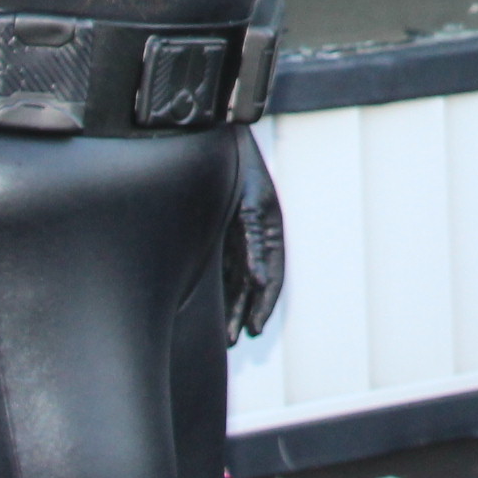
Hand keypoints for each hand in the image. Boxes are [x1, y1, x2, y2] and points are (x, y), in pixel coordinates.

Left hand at [221, 125, 285, 344]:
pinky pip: (221, 268)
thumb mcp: (251, 203)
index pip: (271, 277)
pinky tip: (207, 306)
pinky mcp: (217, 233)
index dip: (264, 305)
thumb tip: (256, 279)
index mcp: (269, 230)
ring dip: (230, 306)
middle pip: (251, 285)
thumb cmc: (236, 166)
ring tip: (222, 334)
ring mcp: (236, 236)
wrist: (214, 138)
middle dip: (243, 312)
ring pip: (235, 280)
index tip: (254, 329)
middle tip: (232, 339)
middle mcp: (254, 237)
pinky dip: (218, 289)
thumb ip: (253, 242)